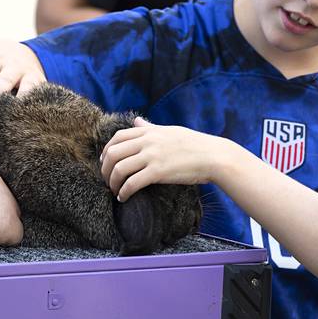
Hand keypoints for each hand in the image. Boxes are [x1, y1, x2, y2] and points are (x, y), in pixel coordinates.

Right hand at [0, 39, 45, 105]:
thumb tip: (41, 133)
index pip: (29, 86)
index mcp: (30, 76)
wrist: (17, 50)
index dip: (23, 97)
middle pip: (5, 79)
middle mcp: (13, 67)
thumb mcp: (36, 87)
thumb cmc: (26, 79)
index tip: (17, 111)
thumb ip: (37, 103)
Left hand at [100, 118, 231, 201]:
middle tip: (107, 180)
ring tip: (115, 191)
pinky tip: (124, 197)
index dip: (106, 151)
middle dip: (105, 169)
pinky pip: (132, 183)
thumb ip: (150, 127)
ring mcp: (152, 156)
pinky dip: (124, 192)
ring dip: (112, 182)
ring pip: (119, 169)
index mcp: (149, 131)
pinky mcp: (158, 172)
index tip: (105, 163)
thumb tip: (136, 121)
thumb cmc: (194, 144)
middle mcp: (147, 141)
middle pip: (113, 153)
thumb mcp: (169, 130)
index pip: (117, 137)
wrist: (213, 156)